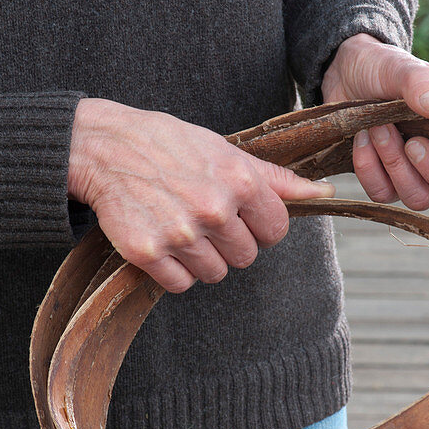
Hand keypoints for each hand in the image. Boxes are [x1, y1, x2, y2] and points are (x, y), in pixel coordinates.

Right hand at [68, 98, 334, 292]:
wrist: (103, 147)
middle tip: (201, 217)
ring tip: (179, 226)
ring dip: (200, 258)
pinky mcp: (148, 253)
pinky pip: (180, 284)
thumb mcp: (225, 151)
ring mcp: (181, 234)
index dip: (258, 225)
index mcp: (239, 180)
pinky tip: (161, 239)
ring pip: (215, 273)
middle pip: (246, 257)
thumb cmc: (168, 145)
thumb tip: (324, 192)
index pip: (276, 231)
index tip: (237, 214)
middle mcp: (214, 209)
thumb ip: (274, 178)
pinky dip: (172, 270)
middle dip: (228, 242)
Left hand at [321, 33, 428, 221]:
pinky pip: (383, 195)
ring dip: (396, 166)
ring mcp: (419, 173)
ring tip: (377, 129)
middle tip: (411, 142)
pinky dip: (370, 169)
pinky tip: (361, 139)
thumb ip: (419, 81)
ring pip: (421, 198)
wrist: (345, 74)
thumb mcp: (400, 66)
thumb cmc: (383, 69)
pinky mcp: (387, 181)